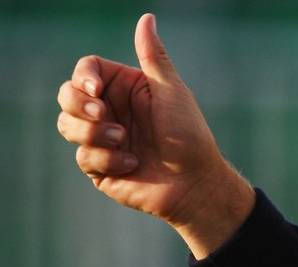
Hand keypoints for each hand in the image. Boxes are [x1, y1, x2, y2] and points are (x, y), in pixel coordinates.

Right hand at [56, 12, 252, 256]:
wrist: (196, 184)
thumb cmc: (189, 136)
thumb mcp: (171, 91)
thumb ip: (153, 57)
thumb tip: (147, 18)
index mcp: (123, 89)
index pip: (85, 71)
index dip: (83, 77)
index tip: (96, 89)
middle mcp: (109, 111)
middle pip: (67, 95)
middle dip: (79, 105)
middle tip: (105, 116)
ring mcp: (102, 139)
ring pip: (67, 125)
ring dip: (93, 134)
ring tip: (125, 142)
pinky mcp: (100, 167)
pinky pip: (83, 157)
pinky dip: (108, 160)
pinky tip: (133, 164)